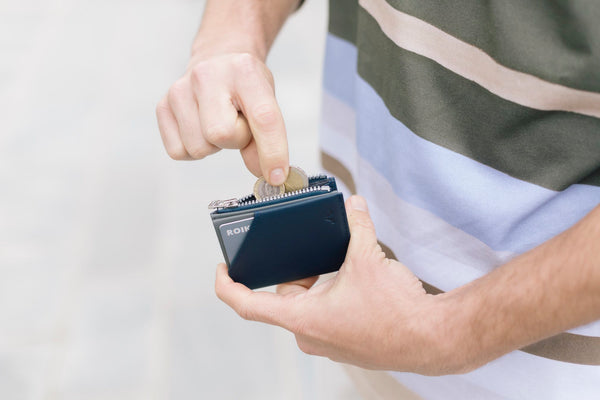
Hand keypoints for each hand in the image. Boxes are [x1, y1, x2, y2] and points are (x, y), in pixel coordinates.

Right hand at [156, 51, 288, 184]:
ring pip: (198, 148)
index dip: (272, 151)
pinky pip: (179, 151)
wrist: (216, 60)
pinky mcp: (162, 106)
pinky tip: (200, 128)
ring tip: (218, 122)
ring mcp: (179, 90)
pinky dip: (193, 148)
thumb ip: (267, 140)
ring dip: (213, 145)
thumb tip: (266, 175)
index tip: (277, 176)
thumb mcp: (266, 101)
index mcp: (244, 71)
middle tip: (237, 124)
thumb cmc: (243, 85)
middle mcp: (207, 75)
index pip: (263, 118)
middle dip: (234, 140)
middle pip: (222, 135)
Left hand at [215, 196, 464, 374]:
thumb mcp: (369, 259)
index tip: (222, 269)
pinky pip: (324, 316)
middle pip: (284, 298)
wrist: (432, 339)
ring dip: (315, 284)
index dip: (227, 286)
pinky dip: (329, 296)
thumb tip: (355, 205)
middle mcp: (310, 335)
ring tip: (335, 263)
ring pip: (306, 306)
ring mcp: (327, 342)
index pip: (248, 305)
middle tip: (307, 250)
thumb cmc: (397, 312)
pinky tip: (349, 280)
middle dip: (294, 271)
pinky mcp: (344, 343)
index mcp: (303, 318)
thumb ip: (357, 227)